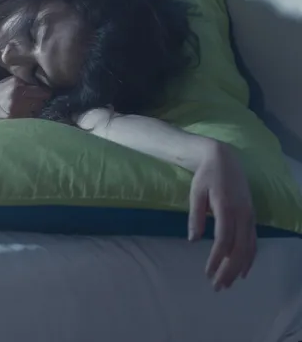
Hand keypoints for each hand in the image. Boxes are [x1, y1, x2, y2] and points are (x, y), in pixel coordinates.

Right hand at [0, 76, 50, 121]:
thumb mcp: (6, 82)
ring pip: (36, 110)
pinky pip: (28, 119)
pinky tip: (20, 116)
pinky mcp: (13, 119)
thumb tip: (40, 83)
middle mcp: (18, 94)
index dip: (43, 92)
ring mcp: (16, 108)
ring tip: (25, 109)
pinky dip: (27, 118)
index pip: (42, 89)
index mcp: (17, 83)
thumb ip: (22, 82)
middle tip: (32, 102)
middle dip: (39, 101)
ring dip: (34, 110)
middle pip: (41, 100)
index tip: (41, 94)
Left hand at [188, 142, 256, 290]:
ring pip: (249, 248)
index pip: (224, 239)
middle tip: (217, 286)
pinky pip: (254, 241)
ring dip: (239, 268)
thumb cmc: (205, 176)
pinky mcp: (252, 216)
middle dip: (228, 269)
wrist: (224, 158)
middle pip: (239, 248)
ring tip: (227, 283)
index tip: (208, 272)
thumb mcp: (196, 193)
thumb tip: (193, 240)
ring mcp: (250, 216)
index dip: (217, 258)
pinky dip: (250, 258)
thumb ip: (195, 216)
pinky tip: (243, 271)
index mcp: (227, 208)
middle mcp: (243, 214)